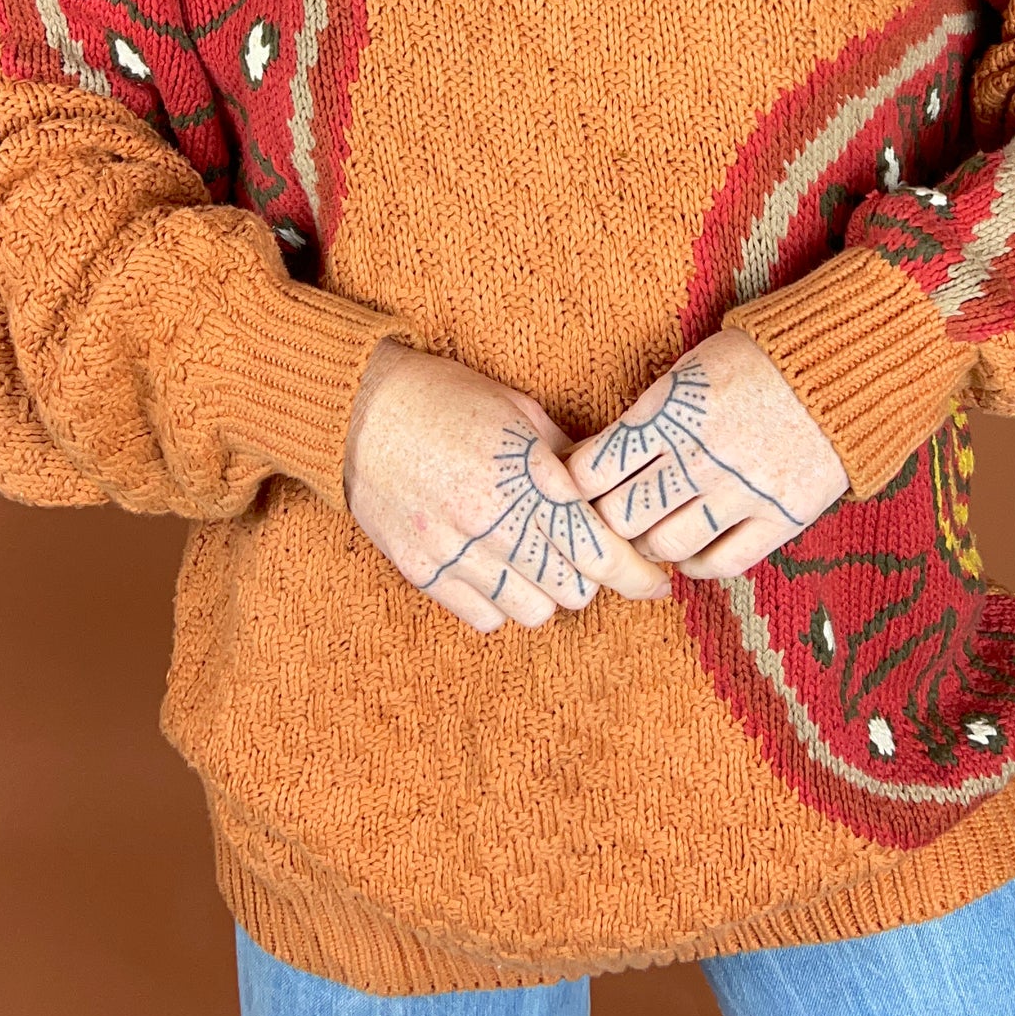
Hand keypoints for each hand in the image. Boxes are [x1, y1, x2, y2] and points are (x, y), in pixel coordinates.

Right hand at [343, 341, 671, 632]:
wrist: (358, 409)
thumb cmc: (446, 398)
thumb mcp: (518, 411)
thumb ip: (566, 458)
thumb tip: (608, 494)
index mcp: (523, 476)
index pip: (599, 549)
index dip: (637, 575)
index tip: (656, 584)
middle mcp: (491, 521)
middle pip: (574, 589)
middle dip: (589, 575)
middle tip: (581, 551)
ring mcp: (453, 550)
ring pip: (533, 612)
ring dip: (546, 592)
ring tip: (536, 559)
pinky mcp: (422, 571)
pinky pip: (485, 617)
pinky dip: (501, 602)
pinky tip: (496, 568)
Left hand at [563, 328, 850, 577]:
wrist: (844, 364)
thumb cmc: (758, 360)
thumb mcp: (689, 370)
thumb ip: (647, 417)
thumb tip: (597, 461)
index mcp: (669, 413)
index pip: (591, 471)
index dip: (573, 486)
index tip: (576, 488)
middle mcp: (699, 457)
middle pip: (620, 517)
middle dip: (605, 521)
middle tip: (609, 518)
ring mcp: (741, 492)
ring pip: (665, 546)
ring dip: (648, 546)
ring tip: (649, 534)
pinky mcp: (780, 518)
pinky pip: (721, 563)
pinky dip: (695, 565)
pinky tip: (690, 551)